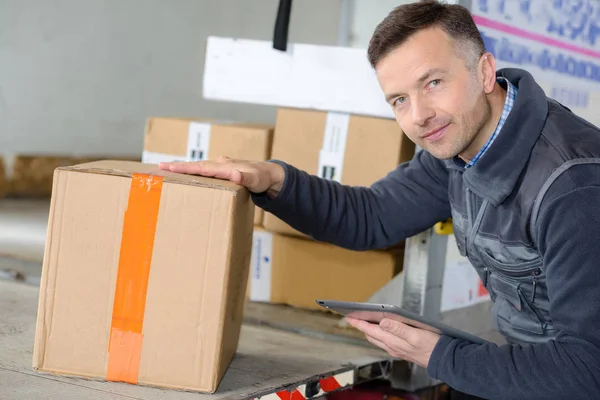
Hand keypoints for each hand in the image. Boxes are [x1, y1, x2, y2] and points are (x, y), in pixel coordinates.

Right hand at [159, 157, 284, 197]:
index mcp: (224, 166)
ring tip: (166, 171)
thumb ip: (246, 178)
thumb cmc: (262, 178)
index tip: (167, 167)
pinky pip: (204, 172)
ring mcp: (221, 167)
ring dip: (183, 169)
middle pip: (195, 165)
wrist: (270, 175)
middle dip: (177, 166)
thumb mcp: (256, 180)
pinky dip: (193, 172)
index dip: (183, 168)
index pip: (200, 167)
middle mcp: (220, 164)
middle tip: (158, 168)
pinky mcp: (222, 172)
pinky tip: (186, 177)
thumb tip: (235, 174)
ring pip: (198, 168)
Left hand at [345, 317, 439, 367]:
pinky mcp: (402, 350)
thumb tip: (382, 322)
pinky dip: (379, 333)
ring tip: (364, 321)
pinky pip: (386, 341)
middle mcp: (392, 346)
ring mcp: (397, 349)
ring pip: (378, 339)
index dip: (359, 322)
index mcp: (393, 341)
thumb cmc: (432, 346)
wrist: (444, 360)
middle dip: (361, 325)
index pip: (370, 330)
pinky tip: (382, 329)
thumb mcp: (415, 334)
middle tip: (354, 316)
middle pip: (371, 335)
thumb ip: (398, 328)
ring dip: (370, 330)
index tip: (348, 316)